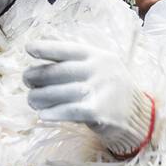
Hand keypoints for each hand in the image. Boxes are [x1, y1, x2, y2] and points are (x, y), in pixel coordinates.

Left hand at [24, 40, 153, 155]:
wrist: (138, 116)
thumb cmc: (112, 91)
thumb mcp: (103, 69)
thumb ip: (79, 62)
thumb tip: (42, 60)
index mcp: (99, 57)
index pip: (69, 50)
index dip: (47, 49)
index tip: (29, 50)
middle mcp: (99, 70)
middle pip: (60, 71)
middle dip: (38, 76)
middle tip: (27, 81)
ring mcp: (100, 90)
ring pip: (60, 92)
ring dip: (40, 97)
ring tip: (32, 100)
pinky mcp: (99, 111)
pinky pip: (70, 111)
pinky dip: (54, 113)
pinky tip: (43, 115)